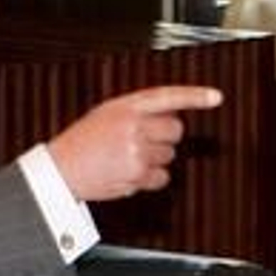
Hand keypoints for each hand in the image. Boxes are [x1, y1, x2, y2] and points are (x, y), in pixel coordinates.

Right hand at [47, 85, 222, 202]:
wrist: (60, 169)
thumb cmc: (82, 142)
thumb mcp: (107, 114)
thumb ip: (138, 111)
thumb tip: (171, 115)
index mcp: (126, 106)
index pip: (168, 96)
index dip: (194, 96)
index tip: (215, 97)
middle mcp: (134, 126)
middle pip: (176, 131)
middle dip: (165, 138)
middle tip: (142, 142)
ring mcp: (137, 150)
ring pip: (169, 156)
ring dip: (154, 159)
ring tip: (127, 158)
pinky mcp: (138, 174)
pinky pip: (161, 177)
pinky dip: (150, 178)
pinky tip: (129, 172)